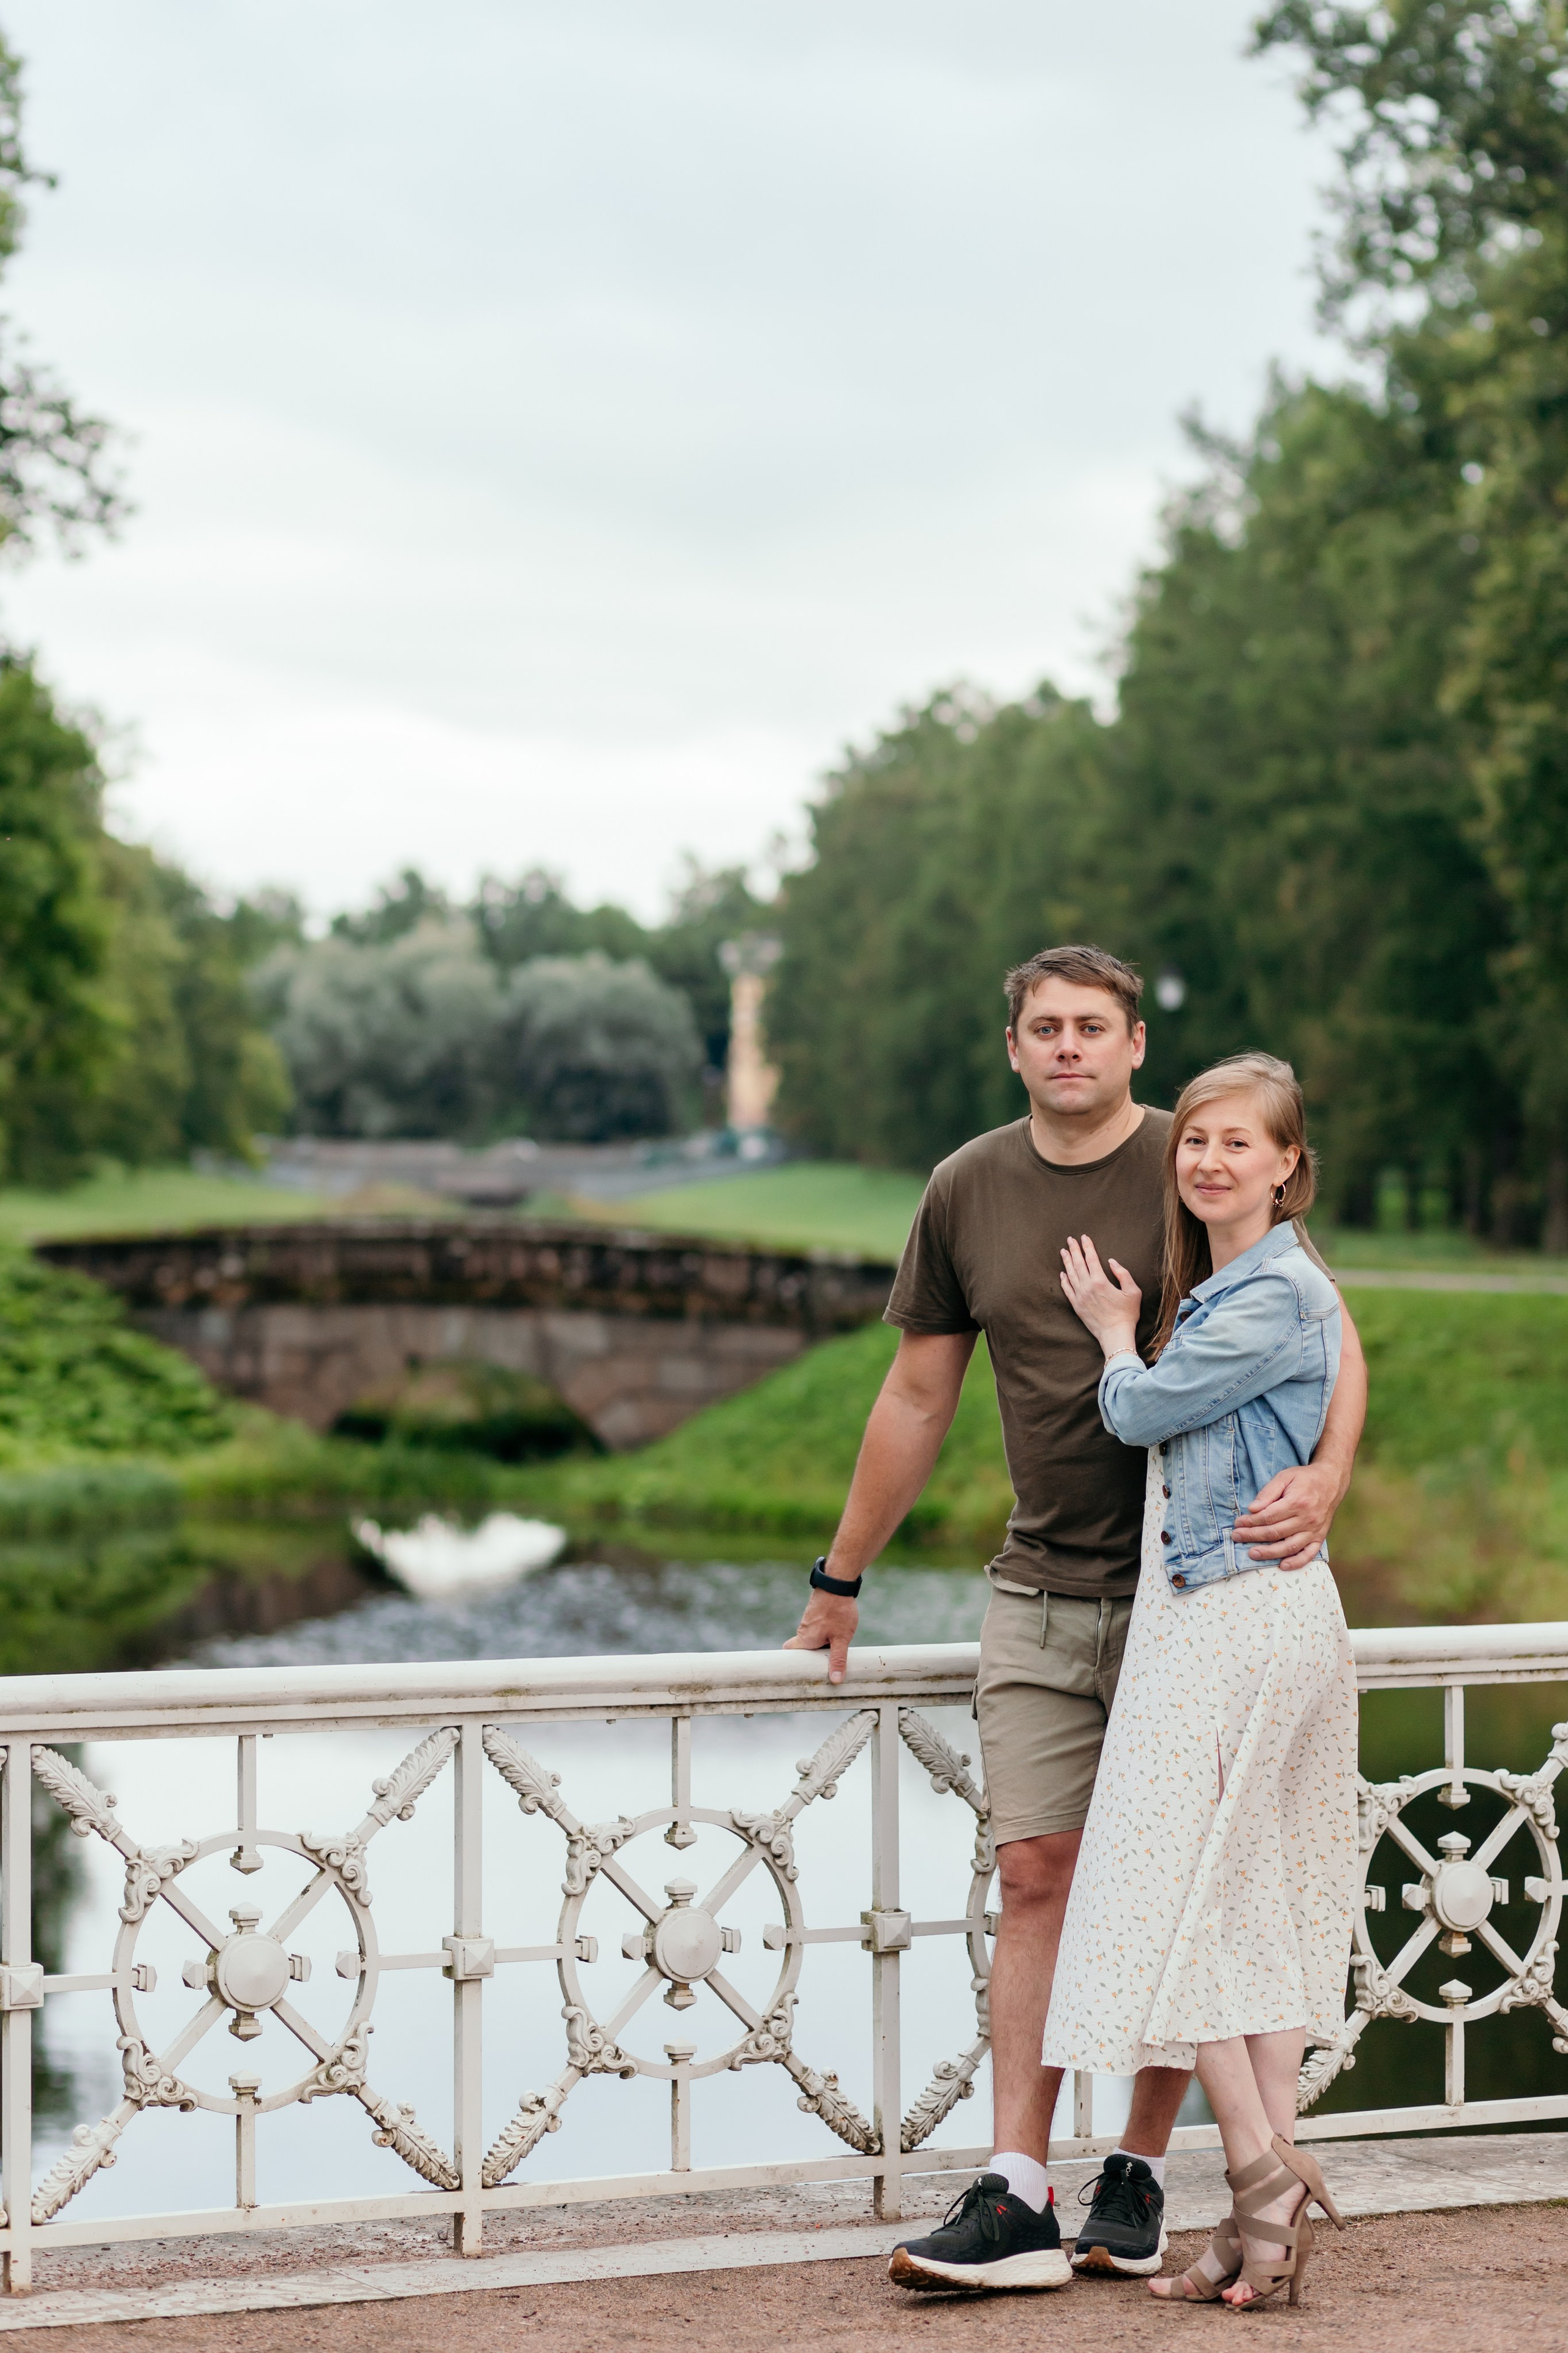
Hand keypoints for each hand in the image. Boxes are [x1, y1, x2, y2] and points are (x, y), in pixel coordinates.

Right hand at [784, 1589, 857, 1684]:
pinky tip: (837, 1635)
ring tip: (834, 1652)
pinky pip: (817, 1629)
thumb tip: (835, 1680)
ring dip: (820, 1645)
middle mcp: (803, 1631)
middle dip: (811, 1657)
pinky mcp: (816, 1614)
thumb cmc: (838, 1610)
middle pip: (801, 1649)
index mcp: (805, 1639)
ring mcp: (809, 1621)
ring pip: (811, 1639)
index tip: (798, 1673)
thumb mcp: (842, 1638)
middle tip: (823, 1666)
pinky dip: (824, 1635)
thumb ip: (838, 1659)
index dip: (791, 1664)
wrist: (838, 1583)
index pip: (789, 1654)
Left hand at [1058, 1233, 1141, 1355]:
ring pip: (1070, 1275)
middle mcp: (1087, 1287)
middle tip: (1070, 1239)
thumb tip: (1112, 1262)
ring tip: (1063, 1251)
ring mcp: (1080, 1297)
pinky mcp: (1077, 1306)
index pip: (1091, 1259)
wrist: (1115, 1334)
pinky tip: (1062, 1273)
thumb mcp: (1133, 1292)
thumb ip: (1123, 1274)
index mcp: (1100, 1281)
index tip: (1084, 1237)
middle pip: (1078, 1264)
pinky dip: (1064, 1280)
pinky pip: (1067, 1290)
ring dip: (1066, 1262)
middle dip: (1074, 1250)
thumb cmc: (1127, 1314)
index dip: (1087, 1246)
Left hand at [1233, 1461, 1341, 1570]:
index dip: (1251, 1522)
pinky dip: (1296, 1562)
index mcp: (1297, 1502)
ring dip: (1269, 1552)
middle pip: (1275, 1532)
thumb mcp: (1285, 1477)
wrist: (1331, 1481)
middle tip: (1237, 1537)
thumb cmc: (1304, 1478)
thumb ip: (1268, 1492)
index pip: (1268, 1517)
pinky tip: (1282, 1566)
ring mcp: (1314, 1530)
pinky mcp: (1320, 1537)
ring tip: (1252, 1553)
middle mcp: (1307, 1518)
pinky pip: (1309, 1554)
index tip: (1238, 1523)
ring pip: (1289, 1546)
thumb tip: (1252, 1508)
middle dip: (1253, 1536)